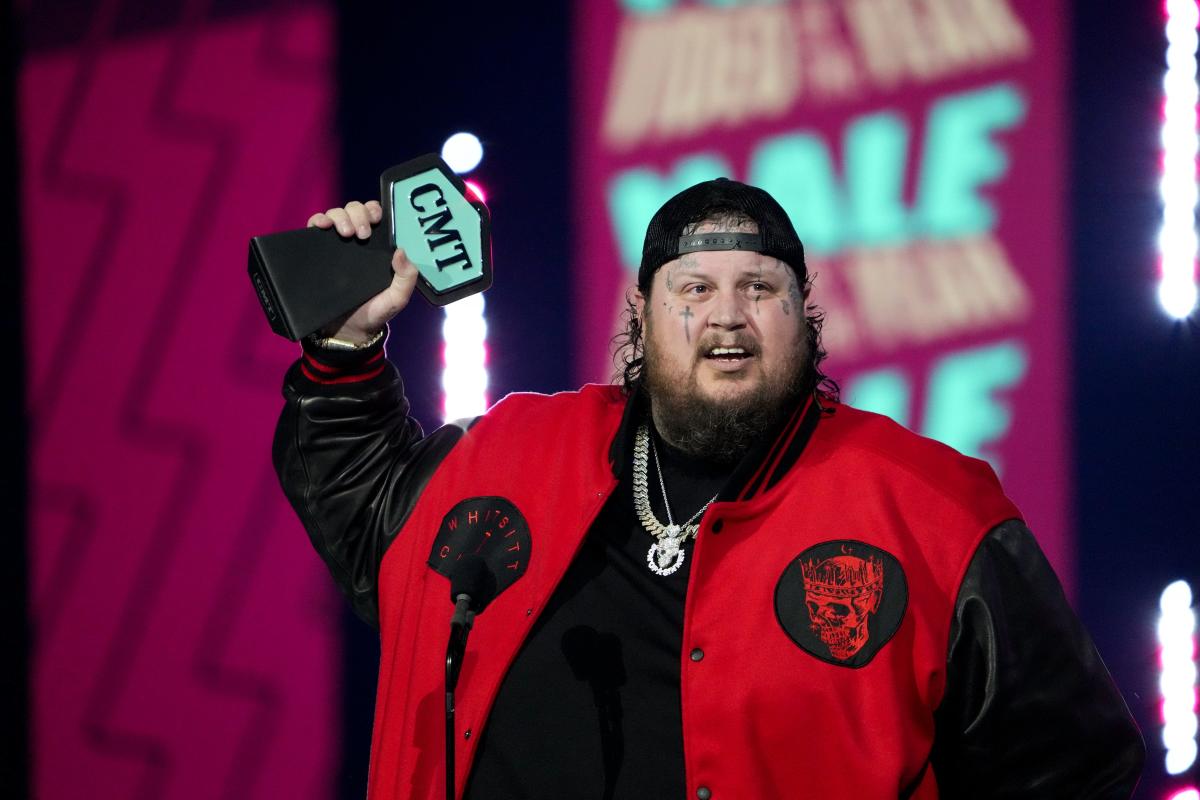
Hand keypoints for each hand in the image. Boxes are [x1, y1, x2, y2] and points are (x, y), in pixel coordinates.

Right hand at [306, 201, 417, 343]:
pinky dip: (317, 220)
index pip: (373, 216)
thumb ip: (406, 278)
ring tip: (345, 234)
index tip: (376, 220)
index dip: (374, 210)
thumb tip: (401, 251)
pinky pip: (313, 227)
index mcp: (375, 247)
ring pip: (335, 214)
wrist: (346, 331)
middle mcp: (355, 242)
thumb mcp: (397, 298)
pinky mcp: (317, 253)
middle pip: (354, 210)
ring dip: (340, 216)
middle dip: (358, 214)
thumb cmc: (374, 312)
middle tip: (361, 234)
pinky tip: (321, 226)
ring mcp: (335, 246)